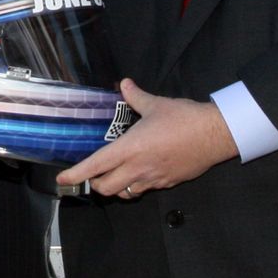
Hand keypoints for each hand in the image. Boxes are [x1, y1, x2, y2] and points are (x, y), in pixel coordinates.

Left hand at [56, 78, 237, 198]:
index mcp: (130, 148)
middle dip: (95, 184)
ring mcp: (153, 179)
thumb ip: (136, 97)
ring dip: (116, 187)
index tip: (63, 178)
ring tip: (115, 175)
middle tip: (93, 174)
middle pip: (106, 188)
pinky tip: (140, 173)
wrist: (215, 135)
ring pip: (124, 193)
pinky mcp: (167, 184)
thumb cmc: (184, 118)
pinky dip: (136, 185)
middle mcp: (138, 168)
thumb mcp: (156, 104)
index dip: (76, 174)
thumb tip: (124, 84)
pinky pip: (144, 190)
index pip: (96, 166)